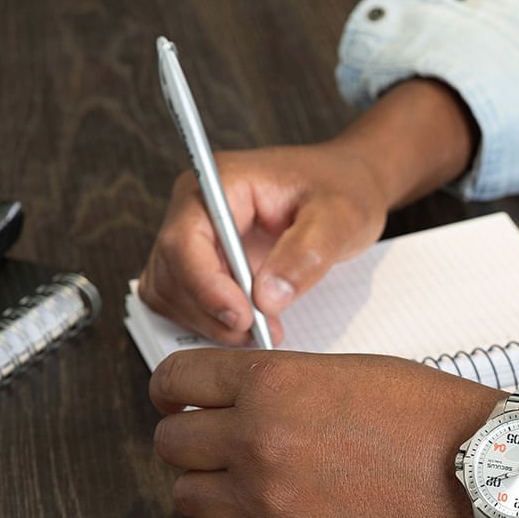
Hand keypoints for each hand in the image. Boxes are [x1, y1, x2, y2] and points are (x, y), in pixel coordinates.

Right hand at [139, 141, 388, 346]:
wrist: (348, 189)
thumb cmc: (343, 190)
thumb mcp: (339, 217)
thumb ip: (305, 254)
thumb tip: (267, 298)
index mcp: (220, 184)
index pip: (185, 240)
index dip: (206, 286)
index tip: (243, 318)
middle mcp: (197, 209)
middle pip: (172, 272)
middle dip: (212, 312)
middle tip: (264, 333)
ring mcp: (196, 238)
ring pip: (171, 293)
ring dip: (210, 323)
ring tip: (264, 331)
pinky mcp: (203, 264)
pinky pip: (185, 302)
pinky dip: (211, 323)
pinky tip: (252, 327)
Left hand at [150, 349, 497, 517]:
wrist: (482, 472)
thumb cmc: (432, 417)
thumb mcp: (351, 370)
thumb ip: (285, 380)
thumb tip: (245, 393)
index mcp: (273, 383)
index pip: (176, 379)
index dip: (174, 387)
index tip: (179, 396)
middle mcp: (258, 440)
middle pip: (170, 443)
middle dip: (190, 438)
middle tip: (217, 439)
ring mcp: (270, 499)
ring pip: (188, 497)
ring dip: (211, 485)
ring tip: (247, 478)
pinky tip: (271, 512)